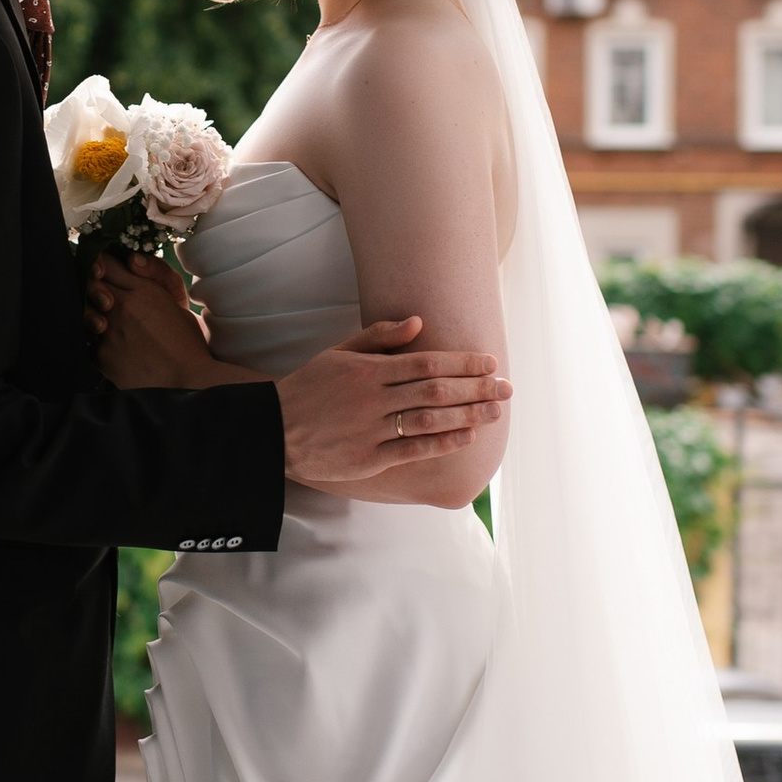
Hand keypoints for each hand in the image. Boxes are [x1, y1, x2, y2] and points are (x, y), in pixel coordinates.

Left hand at [88, 249, 213, 389]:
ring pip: (83, 310)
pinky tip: (109, 348)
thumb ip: (153, 279)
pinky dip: (93, 341)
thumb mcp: (175, 303)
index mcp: (143, 291)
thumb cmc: (186, 344)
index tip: (99, 271)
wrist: (187, 383)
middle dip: (90, 287)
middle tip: (98, 296)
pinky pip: (87, 340)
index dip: (100, 266)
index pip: (107, 264)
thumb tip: (130, 262)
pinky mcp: (102, 355)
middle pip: (90, 283)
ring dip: (89, 313)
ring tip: (103, 323)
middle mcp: (123, 307)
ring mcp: (109, 331)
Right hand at [275, 317, 510, 489]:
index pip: (426, 362)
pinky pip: (413, 450)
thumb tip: (419, 322)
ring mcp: (371, 431)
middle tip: (506, 388)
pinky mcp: (369, 459)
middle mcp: (372, 399)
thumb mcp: (338, 352)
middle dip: (475, 388)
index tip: (489, 363)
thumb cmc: (310, 387)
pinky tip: (466, 437)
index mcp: (368, 370)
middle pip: (435, 391)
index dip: (461, 362)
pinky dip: (442, 443)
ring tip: (495, 411)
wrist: (275, 430)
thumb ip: (379, 337)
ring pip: (429, 421)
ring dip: (467, 416)